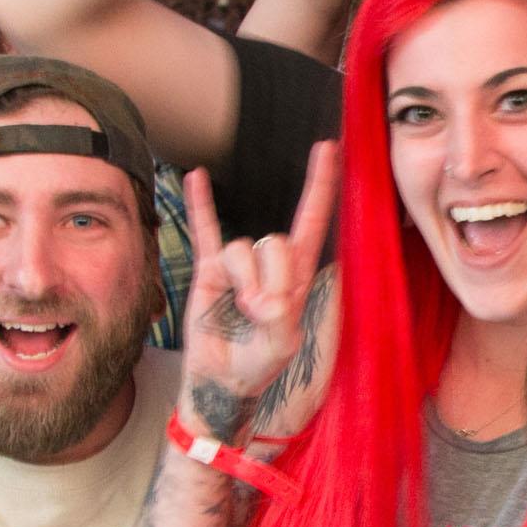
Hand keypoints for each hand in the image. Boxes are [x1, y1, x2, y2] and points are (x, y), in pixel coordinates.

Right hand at [177, 148, 335, 439]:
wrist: (220, 377)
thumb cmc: (259, 363)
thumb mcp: (282, 347)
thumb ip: (280, 320)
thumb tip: (260, 295)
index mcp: (297, 275)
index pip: (313, 222)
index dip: (322, 186)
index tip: (330, 149)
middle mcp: (270, 262)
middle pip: (273, 243)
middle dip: (266, 278)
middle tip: (259, 313)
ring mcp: (239, 264)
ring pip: (241, 249)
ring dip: (241, 281)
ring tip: (239, 311)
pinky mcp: (210, 269)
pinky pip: (205, 231)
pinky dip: (201, 205)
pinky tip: (196, 177)